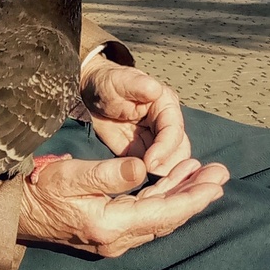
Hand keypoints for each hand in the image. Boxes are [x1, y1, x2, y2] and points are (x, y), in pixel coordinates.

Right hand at [16, 152, 227, 256]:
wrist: (12, 214)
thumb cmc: (36, 191)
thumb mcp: (69, 175)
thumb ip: (108, 173)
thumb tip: (141, 167)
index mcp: (109, 225)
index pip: (163, 213)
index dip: (192, 198)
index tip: (216, 183)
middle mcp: (115, 239)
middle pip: (167, 219)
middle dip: (195, 196)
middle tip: (221, 174)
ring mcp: (112, 240)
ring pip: (158, 217)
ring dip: (181, 195)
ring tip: (203, 172)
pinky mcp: (108, 233)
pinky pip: (145, 217)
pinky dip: (163, 198)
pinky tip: (174, 181)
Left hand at [81, 57, 193, 178]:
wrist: (90, 94)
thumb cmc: (107, 83)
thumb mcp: (118, 81)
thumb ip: (136, 84)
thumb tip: (154, 89)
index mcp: (165, 106)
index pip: (173, 131)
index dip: (165, 149)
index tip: (150, 163)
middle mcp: (166, 124)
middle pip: (179, 151)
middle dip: (168, 166)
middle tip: (149, 178)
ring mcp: (156, 141)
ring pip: (171, 163)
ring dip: (162, 175)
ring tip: (147, 185)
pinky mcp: (144, 153)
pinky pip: (153, 170)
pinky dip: (150, 180)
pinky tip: (142, 189)